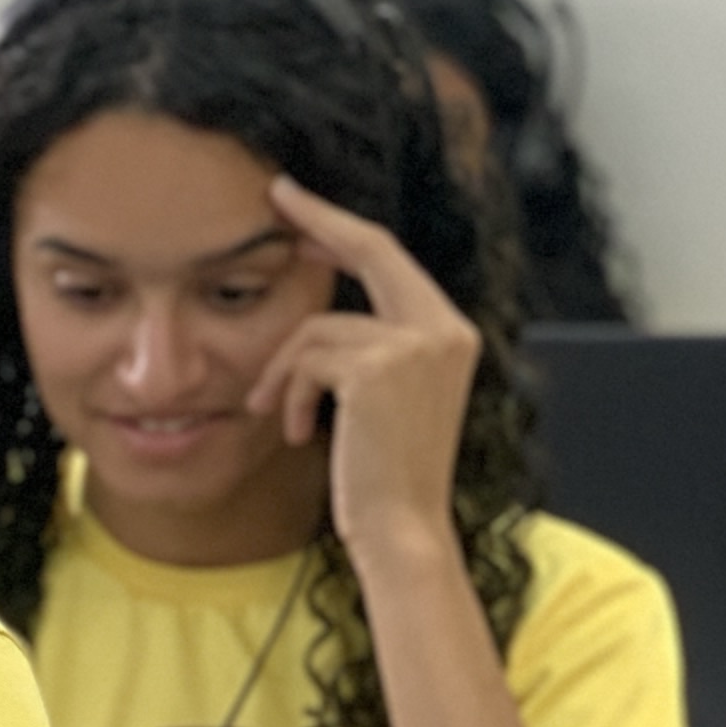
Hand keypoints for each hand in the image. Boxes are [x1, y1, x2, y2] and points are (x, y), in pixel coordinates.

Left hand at [250, 175, 477, 572]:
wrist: (401, 529)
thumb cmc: (383, 474)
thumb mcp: (386, 399)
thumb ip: (372, 347)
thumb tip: (323, 311)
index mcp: (450, 334)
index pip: (393, 261)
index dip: (345, 228)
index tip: (303, 206)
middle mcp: (444, 330)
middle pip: (373, 249)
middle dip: (320, 218)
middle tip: (275, 197)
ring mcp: (415, 345)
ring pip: (318, 327)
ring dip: (283, 373)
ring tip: (278, 415)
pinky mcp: (378, 368)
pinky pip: (306, 360)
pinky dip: (289, 395)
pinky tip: (300, 433)